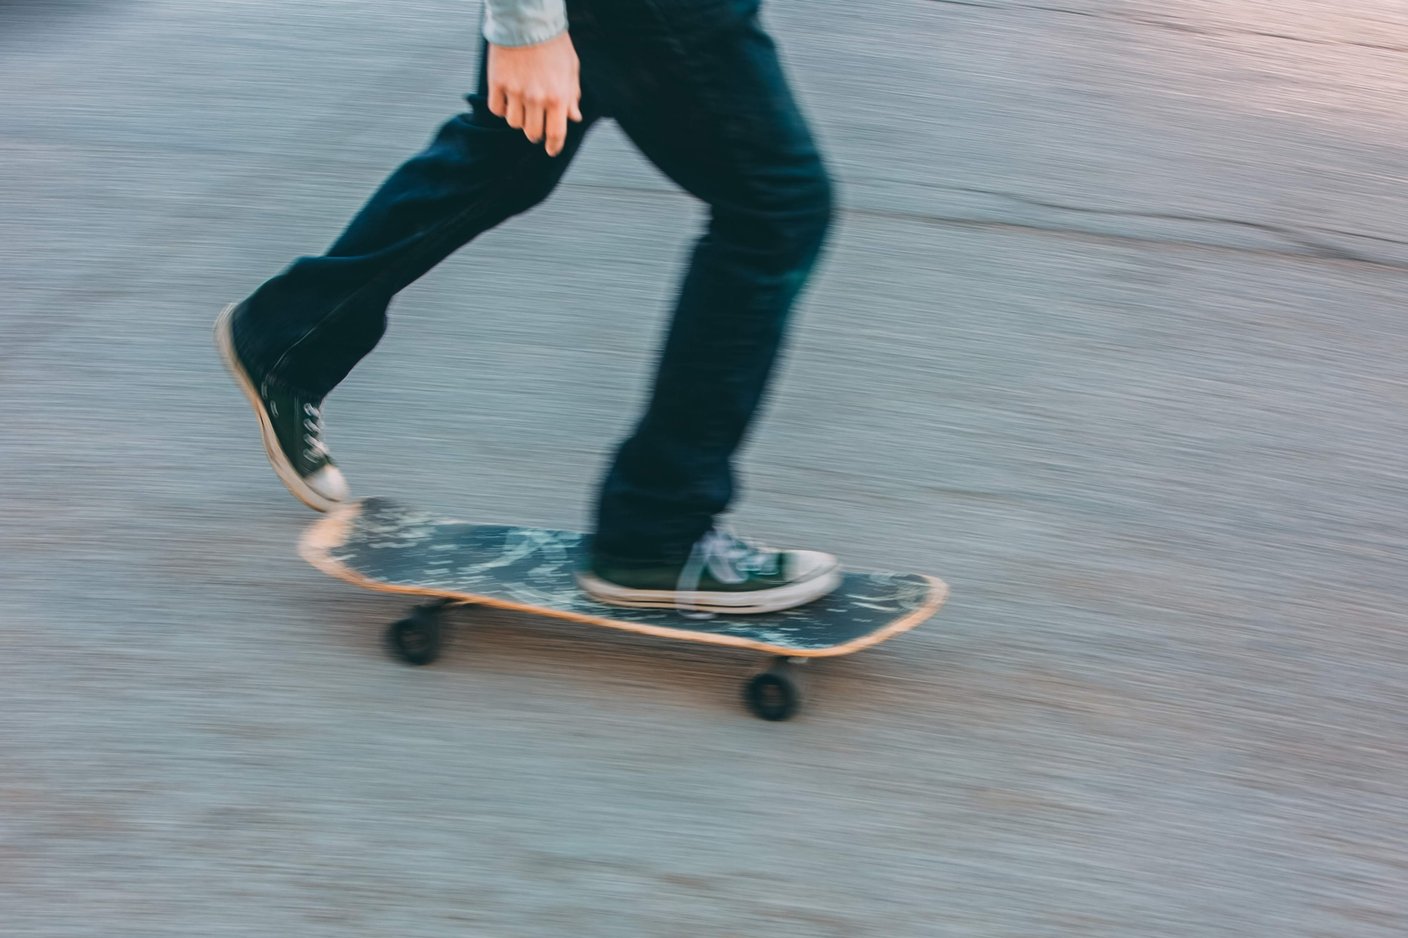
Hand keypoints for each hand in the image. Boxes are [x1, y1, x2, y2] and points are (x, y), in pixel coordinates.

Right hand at [487, 32, 583, 156]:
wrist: (527, 21)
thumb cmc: (553, 44)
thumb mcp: (571, 69)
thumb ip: (572, 95)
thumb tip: (574, 117)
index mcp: (557, 97)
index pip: (556, 134)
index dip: (554, 146)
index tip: (551, 150)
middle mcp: (536, 98)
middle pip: (532, 133)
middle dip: (536, 133)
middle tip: (536, 125)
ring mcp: (515, 92)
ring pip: (514, 123)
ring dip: (519, 119)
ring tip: (522, 105)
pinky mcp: (497, 83)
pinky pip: (497, 109)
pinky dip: (502, 108)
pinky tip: (508, 98)